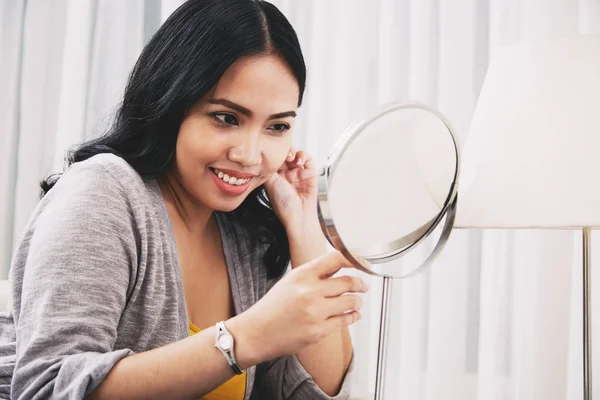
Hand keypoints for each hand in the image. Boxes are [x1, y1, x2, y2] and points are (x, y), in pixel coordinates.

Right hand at [232, 251, 367, 365]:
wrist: (256, 333)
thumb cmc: (272, 307)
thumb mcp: (290, 281)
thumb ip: (314, 274)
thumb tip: (339, 267)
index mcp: (302, 275)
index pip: (336, 259)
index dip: (354, 259)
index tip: (362, 263)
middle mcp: (310, 292)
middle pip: (348, 282)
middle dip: (360, 284)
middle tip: (363, 285)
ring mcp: (315, 313)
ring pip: (350, 301)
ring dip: (358, 300)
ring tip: (357, 301)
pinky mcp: (318, 332)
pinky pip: (345, 321)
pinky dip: (353, 316)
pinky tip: (353, 314)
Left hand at [263, 148, 318, 234]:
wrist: (298, 216)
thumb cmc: (284, 205)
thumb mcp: (270, 184)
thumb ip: (268, 168)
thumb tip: (265, 155)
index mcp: (276, 176)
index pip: (276, 158)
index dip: (275, 152)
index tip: (274, 151)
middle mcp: (287, 173)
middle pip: (287, 153)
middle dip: (286, 150)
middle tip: (285, 154)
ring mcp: (299, 173)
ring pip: (297, 154)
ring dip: (295, 152)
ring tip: (292, 158)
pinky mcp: (310, 174)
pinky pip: (309, 160)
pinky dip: (304, 156)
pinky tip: (300, 161)